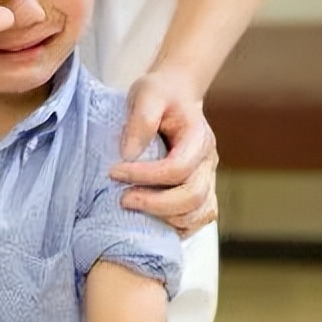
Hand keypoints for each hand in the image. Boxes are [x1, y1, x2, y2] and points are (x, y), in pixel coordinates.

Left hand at [110, 70, 218, 236]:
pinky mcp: (199, 193)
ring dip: (165, 218)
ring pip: (199, 214)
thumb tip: (129, 154)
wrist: (174, 96)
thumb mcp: (146, 94)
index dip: (145, 176)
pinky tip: (148, 221)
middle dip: (155, 204)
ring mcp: (207, 180)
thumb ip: (140, 120)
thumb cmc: (159, 95)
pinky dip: (176, 227)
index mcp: (198, 138)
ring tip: (133, 210)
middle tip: (121, 200)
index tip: (114, 171)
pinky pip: (197, 221)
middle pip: (193, 197)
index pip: (178, 168)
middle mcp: (208, 163)